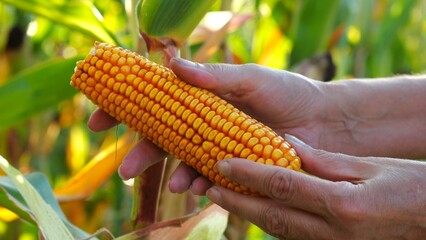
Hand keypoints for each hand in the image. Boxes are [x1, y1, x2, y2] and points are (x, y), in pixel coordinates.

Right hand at [88, 58, 326, 193]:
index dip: (124, 109)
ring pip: (185, 164)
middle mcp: (204, 124)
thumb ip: (213, 77)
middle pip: (162, 140)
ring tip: (180, 183)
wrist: (325, 122)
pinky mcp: (236, 168)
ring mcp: (218, 147)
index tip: (98, 118)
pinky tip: (204, 188)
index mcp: (202, 98)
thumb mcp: (251, 78)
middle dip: (143, 155)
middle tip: (126, 171)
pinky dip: (205, 185)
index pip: (155, 102)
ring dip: (176, 175)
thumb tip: (172, 65)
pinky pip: (212, 179)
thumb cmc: (289, 92)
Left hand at [206, 135, 425, 238]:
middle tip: (209, 187)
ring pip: (279, 229)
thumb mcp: (367, 166)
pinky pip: (294, 235)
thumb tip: (285, 146)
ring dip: (249, 214)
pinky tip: (256, 210)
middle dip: (238, 201)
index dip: (249, 175)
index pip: (283, 186)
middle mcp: (334, 231)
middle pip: (273, 215)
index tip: (224, 164)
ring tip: (224, 198)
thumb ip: (323, 160)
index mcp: (343, 204)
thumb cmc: (409, 185)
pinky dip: (271, 222)